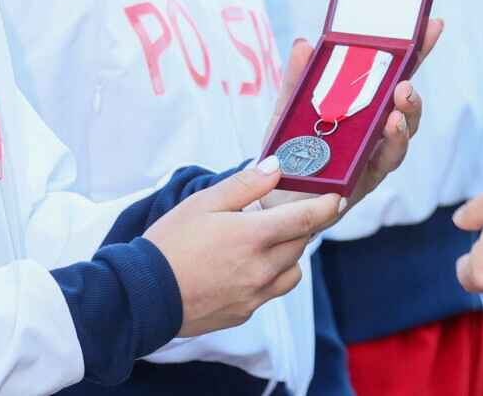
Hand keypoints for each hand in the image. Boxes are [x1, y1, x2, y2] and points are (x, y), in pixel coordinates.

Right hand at [144, 158, 342, 335]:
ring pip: (291, 272)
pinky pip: (271, 292)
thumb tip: (277, 168)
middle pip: (300, 244)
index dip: (326, 207)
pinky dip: (269, 276)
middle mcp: (262, 270)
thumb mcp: (204, 202)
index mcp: (254, 237)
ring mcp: (255, 296)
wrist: (145, 296)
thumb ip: (245, 184)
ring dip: (288, 254)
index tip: (337, 198)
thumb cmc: (171, 243)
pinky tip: (245, 266)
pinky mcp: (244, 313)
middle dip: (300, 227)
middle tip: (285, 213)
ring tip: (264, 242)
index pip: (306, 220)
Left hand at [260, 19, 440, 214]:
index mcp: (364, 107)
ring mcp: (373, 158)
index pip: (395, 76)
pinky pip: (381, 166)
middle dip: (413, 92)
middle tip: (406, 82)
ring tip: (400, 107)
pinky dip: (388, 148)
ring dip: (405, 121)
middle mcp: (376, 131)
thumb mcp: (289, 109)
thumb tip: (305, 44)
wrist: (274, 195)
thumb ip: (297, 79)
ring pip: (401, 140)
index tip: (431, 25)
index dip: (416, 52)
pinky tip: (389, 132)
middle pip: (405, 108)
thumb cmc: (287, 151)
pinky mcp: (364, 183)